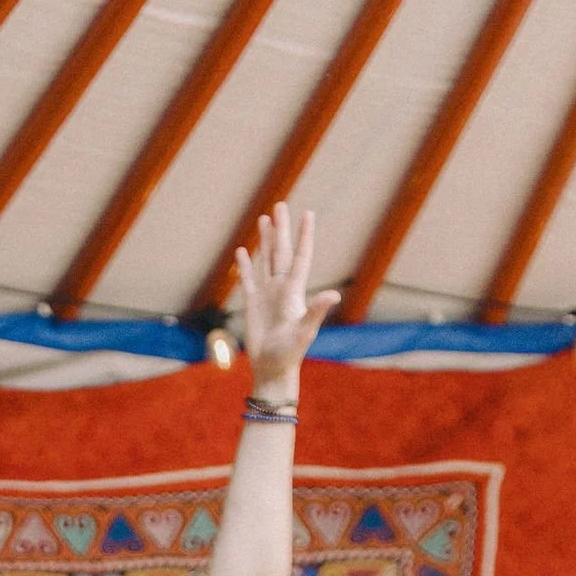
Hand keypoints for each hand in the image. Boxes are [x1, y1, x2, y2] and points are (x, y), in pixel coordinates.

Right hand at [232, 203, 339, 401]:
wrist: (272, 369)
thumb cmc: (290, 354)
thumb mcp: (304, 332)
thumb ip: (317, 311)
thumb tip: (333, 294)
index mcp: (294, 291)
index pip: (300, 256)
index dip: (304, 236)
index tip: (307, 214)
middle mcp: (281, 288)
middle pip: (281, 251)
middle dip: (281, 229)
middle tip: (280, 205)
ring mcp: (267, 294)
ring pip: (266, 260)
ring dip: (265, 240)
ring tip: (264, 219)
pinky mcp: (252, 304)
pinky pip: (248, 279)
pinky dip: (245, 265)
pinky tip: (242, 250)